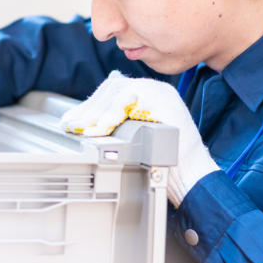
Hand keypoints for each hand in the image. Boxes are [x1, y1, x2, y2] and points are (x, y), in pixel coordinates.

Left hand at [59, 71, 218, 206]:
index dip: (91, 105)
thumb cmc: (166, 161)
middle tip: (71, 125)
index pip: (114, 90)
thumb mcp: (138, 136)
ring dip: (95, 112)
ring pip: (117, 91)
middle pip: (112, 88)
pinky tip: (98, 130)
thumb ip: (121, 122)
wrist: (191, 174)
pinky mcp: (161, 100)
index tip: (72, 120)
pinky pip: (128, 100)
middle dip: (88, 108)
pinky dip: (110, 115)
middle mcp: (155, 89)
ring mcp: (160, 93)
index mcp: (150, 95)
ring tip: (82, 129)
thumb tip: (89, 120)